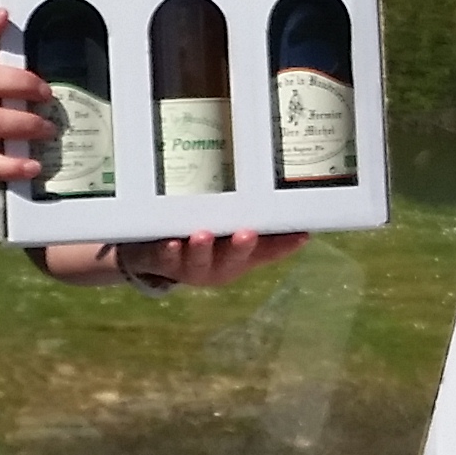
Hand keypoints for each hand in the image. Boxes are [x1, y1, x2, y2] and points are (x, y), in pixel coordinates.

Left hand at [131, 230, 299, 292]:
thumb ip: (250, 218)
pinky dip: (167, 250)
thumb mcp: (226, 230)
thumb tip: (285, 188)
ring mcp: (190, 266)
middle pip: (234, 259)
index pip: (268, 251)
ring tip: (203, 236)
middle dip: (241, 248)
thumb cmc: (201, 239)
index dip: (285, 245)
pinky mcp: (162, 261)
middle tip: (247, 234)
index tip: (302, 234)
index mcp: (240, 257)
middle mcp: (219, 265)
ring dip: (202, 249)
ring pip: (199, 260)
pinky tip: (170, 242)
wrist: (153, 257)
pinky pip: (164, 258)